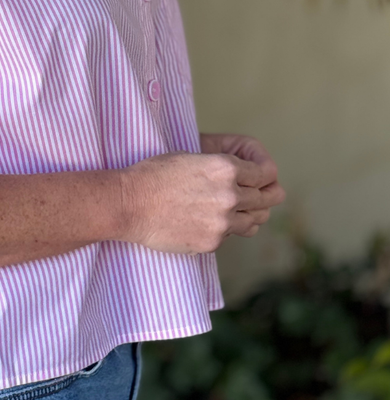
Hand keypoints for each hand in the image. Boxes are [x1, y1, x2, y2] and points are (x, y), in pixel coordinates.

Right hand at [120, 140, 284, 255]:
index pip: (267, 173)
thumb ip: (223, 166)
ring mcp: (223, 221)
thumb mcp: (191, 157)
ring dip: (250, 213)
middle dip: (267, 194)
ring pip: (256, 220)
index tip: (263, 177)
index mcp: (225, 168)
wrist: (129, 204)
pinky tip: (214, 221)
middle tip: (263, 194)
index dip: (267, 174)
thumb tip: (245, 173)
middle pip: (269, 198)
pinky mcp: (212, 242)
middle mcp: (230, 194)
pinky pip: (232, 235)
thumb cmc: (154, 175)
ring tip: (240, 209)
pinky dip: (228, 228)